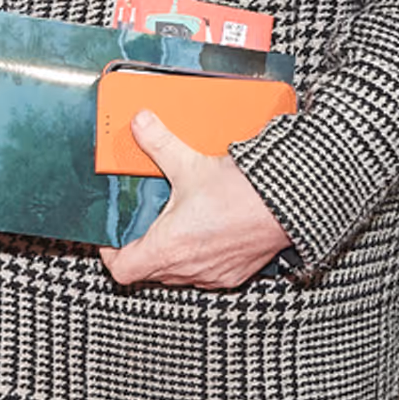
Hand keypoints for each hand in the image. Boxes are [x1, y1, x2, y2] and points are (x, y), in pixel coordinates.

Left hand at [99, 110, 290, 290]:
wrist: (287, 206)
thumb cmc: (241, 194)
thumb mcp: (190, 163)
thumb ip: (158, 142)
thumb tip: (140, 124)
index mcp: (169, 248)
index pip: (123, 269)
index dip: (111, 253)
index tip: (112, 235)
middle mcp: (189, 269)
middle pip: (149, 271)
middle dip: (142, 246)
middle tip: (142, 221)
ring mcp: (213, 275)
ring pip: (178, 273)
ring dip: (171, 252)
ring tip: (173, 222)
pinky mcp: (234, 274)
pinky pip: (204, 273)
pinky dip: (198, 255)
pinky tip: (204, 229)